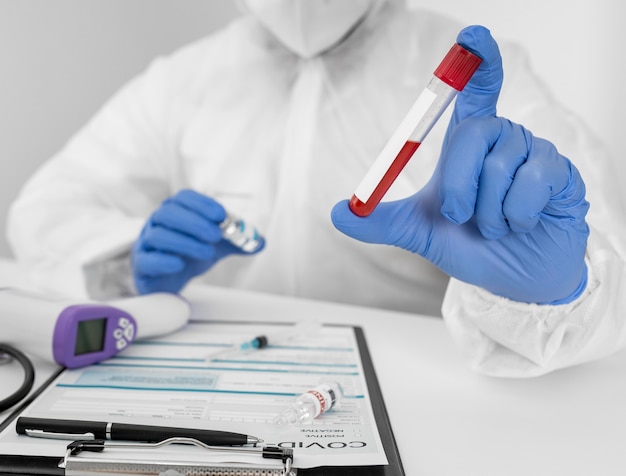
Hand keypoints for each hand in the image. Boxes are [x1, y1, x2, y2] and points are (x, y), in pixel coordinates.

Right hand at [132, 189, 263, 293]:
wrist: (170, 281)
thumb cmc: (190, 256)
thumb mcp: (217, 246)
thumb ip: (238, 242)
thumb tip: (260, 241)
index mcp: (175, 212)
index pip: (184, 198)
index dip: (202, 204)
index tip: (221, 215)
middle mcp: (157, 224)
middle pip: (168, 213)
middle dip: (194, 222)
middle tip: (215, 235)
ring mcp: (146, 244)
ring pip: (158, 236)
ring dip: (185, 242)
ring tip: (207, 252)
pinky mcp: (142, 266)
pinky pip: (147, 260)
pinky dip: (164, 260)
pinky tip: (180, 263)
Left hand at [331, 25, 588, 303]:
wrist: (510, 279)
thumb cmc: (469, 245)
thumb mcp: (419, 232)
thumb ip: (380, 221)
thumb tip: (337, 213)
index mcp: (469, 143)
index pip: (475, 92)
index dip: (478, 62)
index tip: (472, 37)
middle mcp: (503, 139)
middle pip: (476, 133)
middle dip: (460, 185)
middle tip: (461, 216)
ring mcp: (534, 154)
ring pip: (502, 165)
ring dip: (488, 211)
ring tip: (494, 227)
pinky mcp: (561, 174)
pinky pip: (532, 183)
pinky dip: (516, 215)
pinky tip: (520, 224)